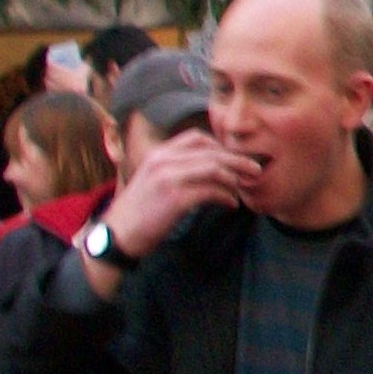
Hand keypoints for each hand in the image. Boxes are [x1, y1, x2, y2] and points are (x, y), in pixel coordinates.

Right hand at [99, 131, 256, 261]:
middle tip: (255, 169)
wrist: (117, 236)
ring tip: (245, 187)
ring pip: (214, 168)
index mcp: (158, 154)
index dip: (221, 147)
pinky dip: (226, 196)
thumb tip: (210, 170)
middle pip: (211, 151)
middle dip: (238, 160)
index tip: (236, 159)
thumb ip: (176, 170)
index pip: (197, 138)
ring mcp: (168, 177)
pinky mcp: (175, 197)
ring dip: (235, 178)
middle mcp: (163, 160)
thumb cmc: (139, 212)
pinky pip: (211, 191)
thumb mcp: (153, 181)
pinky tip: (231, 204)